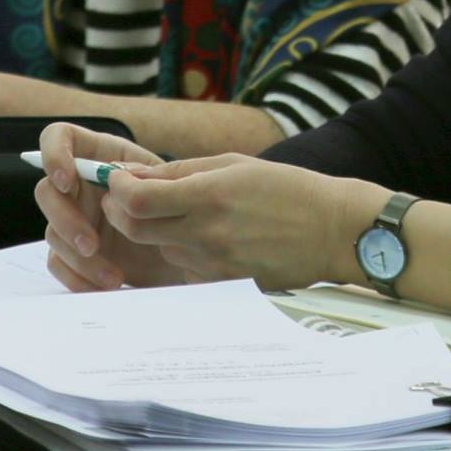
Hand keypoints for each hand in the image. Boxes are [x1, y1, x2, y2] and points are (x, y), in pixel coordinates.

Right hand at [32, 123, 183, 291]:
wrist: (192, 250)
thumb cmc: (184, 210)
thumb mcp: (173, 187)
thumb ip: (146, 179)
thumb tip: (117, 179)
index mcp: (100, 154)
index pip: (59, 137)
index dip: (54, 154)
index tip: (68, 181)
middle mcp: (81, 185)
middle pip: (46, 191)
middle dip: (65, 219)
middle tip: (92, 245)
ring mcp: (75, 217)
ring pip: (52, 232)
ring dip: (79, 258)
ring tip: (114, 277)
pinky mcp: (75, 250)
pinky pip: (59, 263)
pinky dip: (78, 278)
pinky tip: (107, 285)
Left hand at [97, 155, 374, 291]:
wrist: (332, 231)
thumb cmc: (288, 189)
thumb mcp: (235, 164)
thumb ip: (180, 171)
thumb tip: (133, 174)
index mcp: (209, 196)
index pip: (137, 200)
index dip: (117, 189)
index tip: (117, 179)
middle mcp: (206, 234)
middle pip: (135, 229)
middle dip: (122, 211)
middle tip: (131, 197)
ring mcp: (213, 265)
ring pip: (159, 249)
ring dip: (158, 232)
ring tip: (187, 214)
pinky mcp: (222, 285)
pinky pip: (185, 269)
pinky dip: (185, 252)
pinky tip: (212, 238)